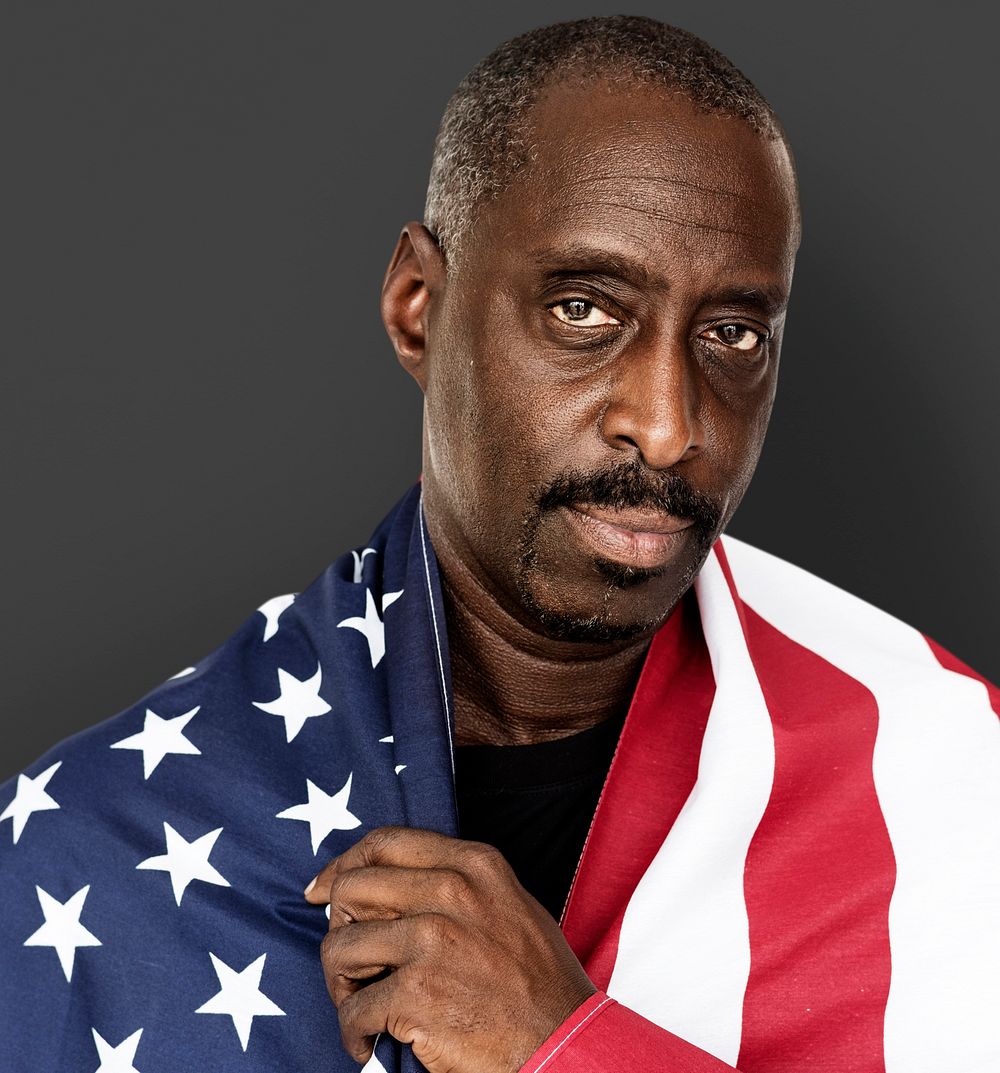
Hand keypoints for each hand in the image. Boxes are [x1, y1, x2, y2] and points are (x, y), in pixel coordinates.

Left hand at [304, 825, 596, 1072]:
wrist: (565, 1042)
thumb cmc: (537, 980)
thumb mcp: (507, 904)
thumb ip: (455, 883)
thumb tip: (384, 884)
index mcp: (473, 864)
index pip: (384, 843)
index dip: (343, 866)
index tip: (322, 891)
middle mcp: (451, 892)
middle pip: (352, 890)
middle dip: (338, 928)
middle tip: (350, 964)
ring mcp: (432, 941)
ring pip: (340, 948)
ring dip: (339, 984)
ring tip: (359, 1005)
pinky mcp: (416, 994)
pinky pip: (353, 1009)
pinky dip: (352, 1032)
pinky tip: (367, 1042)